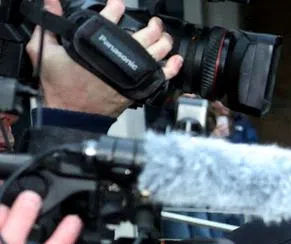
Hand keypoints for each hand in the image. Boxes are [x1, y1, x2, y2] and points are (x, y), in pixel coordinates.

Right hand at [28, 0, 183, 116]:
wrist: (72, 114)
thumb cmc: (59, 85)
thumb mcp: (44, 51)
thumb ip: (49, 25)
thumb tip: (50, 1)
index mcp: (97, 43)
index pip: (112, 16)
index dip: (117, 7)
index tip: (119, 4)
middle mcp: (119, 55)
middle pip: (145, 33)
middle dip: (152, 25)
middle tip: (153, 22)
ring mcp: (132, 72)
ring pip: (158, 51)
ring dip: (164, 40)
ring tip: (164, 35)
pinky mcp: (139, 88)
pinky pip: (162, 75)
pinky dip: (172, 67)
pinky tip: (176, 59)